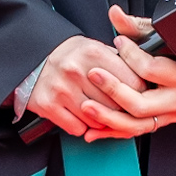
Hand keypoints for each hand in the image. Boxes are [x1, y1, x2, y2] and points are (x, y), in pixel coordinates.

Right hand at [26, 35, 147, 136]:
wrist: (32, 58)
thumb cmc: (68, 54)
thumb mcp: (92, 46)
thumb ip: (116, 59)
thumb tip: (143, 75)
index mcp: (92, 52)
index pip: (130, 80)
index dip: (139, 91)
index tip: (141, 96)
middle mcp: (76, 70)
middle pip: (115, 103)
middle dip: (123, 109)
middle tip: (126, 109)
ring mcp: (62, 90)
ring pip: (98, 119)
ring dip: (103, 120)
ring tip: (104, 112)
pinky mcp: (49, 106)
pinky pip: (78, 128)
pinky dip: (84, 127)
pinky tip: (84, 116)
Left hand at [78, 4, 175, 141]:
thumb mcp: (159, 34)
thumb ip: (134, 26)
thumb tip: (114, 13)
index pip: (151, 70)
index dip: (131, 55)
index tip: (117, 43)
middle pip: (141, 105)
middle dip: (113, 91)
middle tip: (94, 75)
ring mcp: (169, 116)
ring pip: (136, 124)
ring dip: (108, 118)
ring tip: (86, 107)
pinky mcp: (159, 124)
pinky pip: (134, 131)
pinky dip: (112, 131)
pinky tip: (93, 129)